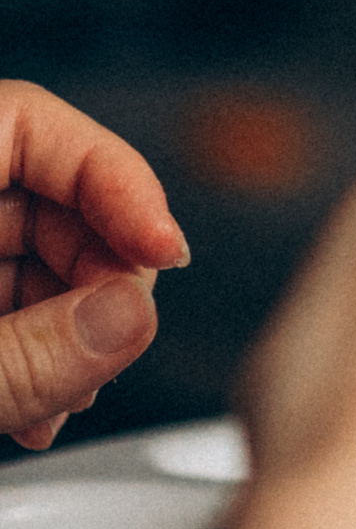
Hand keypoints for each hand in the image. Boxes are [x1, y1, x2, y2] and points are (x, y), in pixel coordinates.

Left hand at [0, 82, 189, 449]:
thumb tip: (131, 318)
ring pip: (34, 262)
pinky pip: (4, 305)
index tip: (165, 251)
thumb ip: (27, 353)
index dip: (117, 180)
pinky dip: (36, 353)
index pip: (32, 123)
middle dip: (102, 279)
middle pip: (50, 201)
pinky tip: (40, 405)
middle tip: (116, 344)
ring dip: (74, 332)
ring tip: (69, 397)